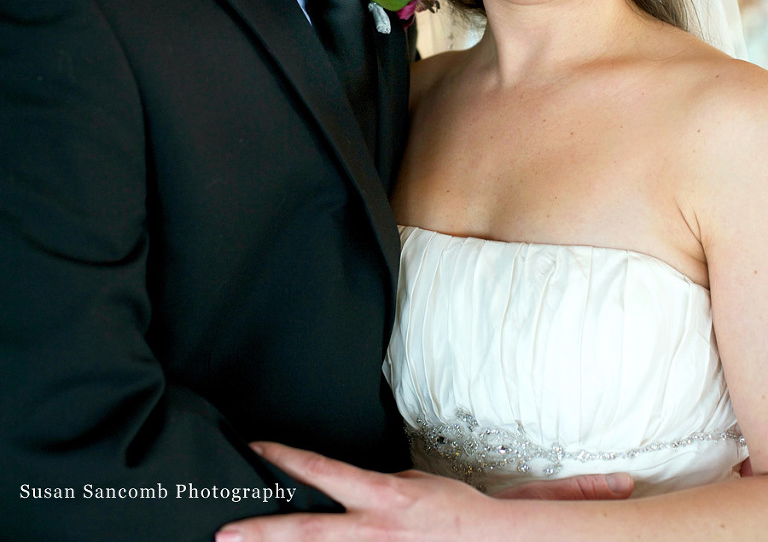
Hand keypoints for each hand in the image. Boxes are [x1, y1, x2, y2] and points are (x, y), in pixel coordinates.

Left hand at [213, 441, 633, 541]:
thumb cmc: (502, 533)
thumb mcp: (522, 504)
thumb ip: (553, 489)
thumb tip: (615, 484)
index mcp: (396, 500)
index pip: (332, 472)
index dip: (292, 459)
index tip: (257, 447)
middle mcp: (378, 532)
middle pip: (311, 530)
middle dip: (265, 531)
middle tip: (220, 534)